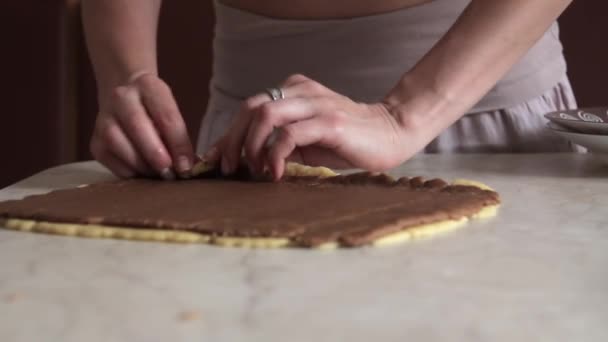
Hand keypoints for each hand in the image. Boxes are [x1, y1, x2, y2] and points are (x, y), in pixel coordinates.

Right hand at [90, 73, 194, 178]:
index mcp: (148, 86)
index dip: (177, 143)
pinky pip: (109, 160)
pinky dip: (128, 171)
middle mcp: (121, 98)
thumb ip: (178, 136)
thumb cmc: (155, 110)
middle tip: (169, 172)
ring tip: (157, 174)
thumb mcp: (170, 112)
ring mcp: (104, 119)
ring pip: (118, 143)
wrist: (124, 96)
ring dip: (141, 164)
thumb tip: (186, 166)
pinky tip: (142, 172)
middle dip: (155, 153)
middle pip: (137, 126)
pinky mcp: (95, 141)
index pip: (165, 115)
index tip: (186, 165)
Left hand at [208, 74, 415, 179]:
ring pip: (265, 114)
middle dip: (231, 139)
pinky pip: (289, 134)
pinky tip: (276, 173)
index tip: (214, 159)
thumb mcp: (306, 142)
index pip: (250, 107)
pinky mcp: (329, 122)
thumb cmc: (348, 141)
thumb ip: (279, 143)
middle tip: (227, 167)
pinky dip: (275, 155)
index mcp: (294, 92)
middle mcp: (301, 92)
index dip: (227, 133)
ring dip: (251, 145)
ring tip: (254, 170)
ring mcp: (315, 104)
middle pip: (251, 108)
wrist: (391, 133)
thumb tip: (246, 159)